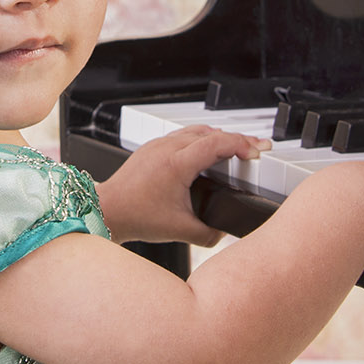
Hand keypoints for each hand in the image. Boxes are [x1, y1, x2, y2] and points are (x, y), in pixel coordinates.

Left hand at [96, 125, 270, 245]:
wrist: (107, 211)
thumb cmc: (135, 216)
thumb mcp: (180, 230)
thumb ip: (209, 234)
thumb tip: (225, 232)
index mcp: (177, 164)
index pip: (217, 143)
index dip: (242, 145)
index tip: (257, 153)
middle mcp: (168, 148)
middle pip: (212, 132)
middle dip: (238, 139)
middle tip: (257, 148)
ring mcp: (159, 145)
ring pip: (197, 130)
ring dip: (220, 137)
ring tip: (237, 148)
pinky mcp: (153, 147)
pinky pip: (184, 135)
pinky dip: (202, 139)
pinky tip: (208, 151)